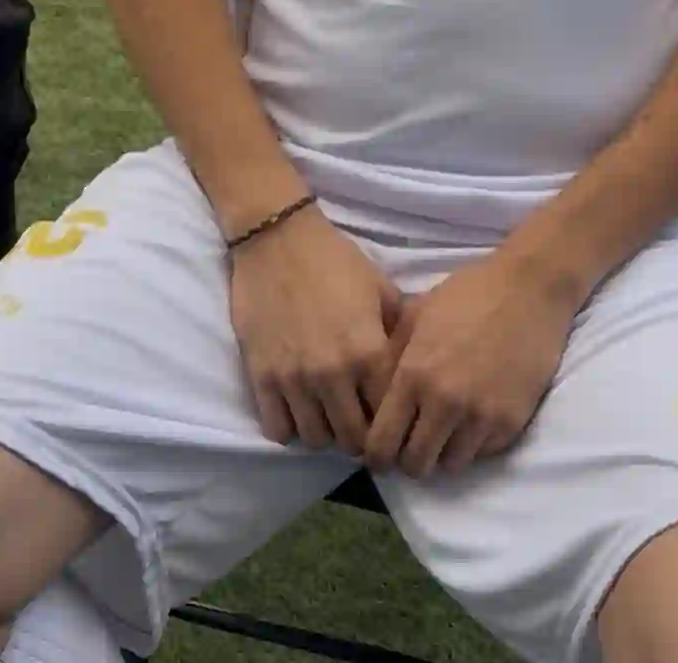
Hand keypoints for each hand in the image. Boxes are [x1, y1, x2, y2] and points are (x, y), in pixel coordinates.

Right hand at [229, 206, 405, 452]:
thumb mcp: (380, 289)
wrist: (277, 238)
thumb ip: (398, 331)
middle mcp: (332, 374)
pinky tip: (298, 410)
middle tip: (359, 423)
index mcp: (368, 352)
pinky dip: (290, 428)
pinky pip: (277, 429)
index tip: (390, 418)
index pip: (388, 414)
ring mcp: (294, 379)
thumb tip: (415, 364)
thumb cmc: (334, 259)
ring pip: (316, 439)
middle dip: (360, 437)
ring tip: (328, 415)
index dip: (392, 420)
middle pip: (353, 439)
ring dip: (326, 433)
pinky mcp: (262, 377)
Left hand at [363, 249, 575, 478]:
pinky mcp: (511, 422)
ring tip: (447, 428)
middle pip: (416, 465)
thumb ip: (392, 358)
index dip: (377, 455)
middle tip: (414, 443)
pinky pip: (483, 453)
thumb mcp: (417, 315)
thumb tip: (371, 397)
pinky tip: (474, 415)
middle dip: (410, 459)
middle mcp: (445, 403)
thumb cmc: (468, 294)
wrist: (529, 288)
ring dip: (445, 452)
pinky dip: (474, 443)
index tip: (381, 452)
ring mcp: (481, 416)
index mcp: (414, 375)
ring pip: (451, 465)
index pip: (382, 443)